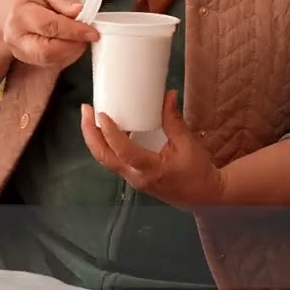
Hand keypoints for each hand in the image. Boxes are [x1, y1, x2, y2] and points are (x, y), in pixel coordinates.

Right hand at [0, 0, 98, 68]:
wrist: (4, 11)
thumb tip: (79, 10)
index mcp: (20, 15)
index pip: (50, 26)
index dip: (74, 31)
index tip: (93, 32)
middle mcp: (16, 38)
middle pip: (48, 51)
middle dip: (74, 45)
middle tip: (88, 35)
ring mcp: (20, 52)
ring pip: (51, 61)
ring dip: (72, 51)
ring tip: (79, 36)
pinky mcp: (26, 60)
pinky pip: (51, 64)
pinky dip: (66, 55)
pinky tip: (70, 42)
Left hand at [80, 90, 225, 210]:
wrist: (204, 195)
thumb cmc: (197, 171)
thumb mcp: (188, 144)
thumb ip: (174, 120)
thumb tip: (167, 94)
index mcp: (150, 169)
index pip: (123, 151)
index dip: (110, 133)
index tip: (101, 114)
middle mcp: (136, 176)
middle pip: (103, 157)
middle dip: (90, 133)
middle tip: (86, 109)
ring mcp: (132, 178)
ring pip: (105, 159)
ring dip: (94, 138)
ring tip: (90, 116)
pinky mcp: (133, 176)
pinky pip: (113, 160)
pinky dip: (105, 144)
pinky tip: (105, 129)